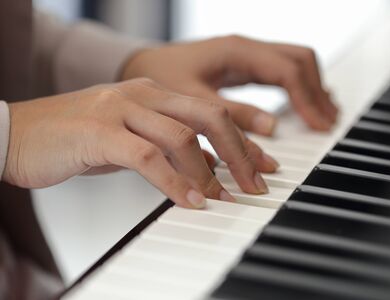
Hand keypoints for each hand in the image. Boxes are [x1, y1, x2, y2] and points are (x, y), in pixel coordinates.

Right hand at [3, 78, 277, 207]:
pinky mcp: (99, 131)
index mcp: (154, 91)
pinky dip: (175, 182)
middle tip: (255, 183)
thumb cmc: (77, 138)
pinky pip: (149, 157)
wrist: (18, 133)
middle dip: (239, 152)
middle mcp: (142, 93)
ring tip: (225, 198)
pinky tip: (190, 200)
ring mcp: (120, 108)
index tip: (262, 165)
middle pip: (208, 116)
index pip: (212, 111)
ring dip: (210, 172)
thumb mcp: (131, 138)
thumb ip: (168, 147)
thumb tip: (206, 166)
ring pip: (183, 135)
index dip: (242, 141)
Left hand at [122, 35, 337, 133]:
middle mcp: (247, 48)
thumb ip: (232, 117)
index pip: (287, 71)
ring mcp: (246, 55)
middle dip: (317, 90)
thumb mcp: (193, 101)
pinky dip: (297, 90)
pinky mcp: (243, 66)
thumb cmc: (160, 78)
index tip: (318, 126)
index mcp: (237, 50)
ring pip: (294, 64)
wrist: (140, 66)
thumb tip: (272, 128)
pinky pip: (280, 73)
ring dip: (312, 88)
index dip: (307, 99)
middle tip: (327, 122)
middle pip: (299, 61)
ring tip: (323, 117)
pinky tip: (302, 106)